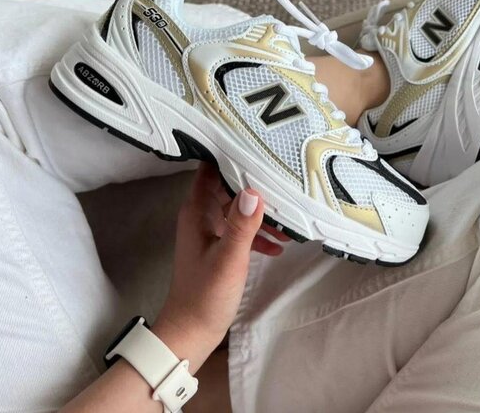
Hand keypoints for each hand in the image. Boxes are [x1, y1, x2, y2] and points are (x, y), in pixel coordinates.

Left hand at [152, 162, 288, 372]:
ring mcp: (209, 230)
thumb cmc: (205, 294)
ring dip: (260, 214)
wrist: (191, 332)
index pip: (210, 169)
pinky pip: (240, 231)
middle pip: (229, 187)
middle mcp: (201, 214)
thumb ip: (242, 225)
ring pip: (237, 210)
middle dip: (254, 186)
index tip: (256, 146)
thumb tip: (255, 190)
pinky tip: (277, 246)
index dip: (229, 155)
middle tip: (284, 182)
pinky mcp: (218, 246)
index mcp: (197, 210)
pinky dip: (257, 234)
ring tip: (288, 223)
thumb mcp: (229, 258)